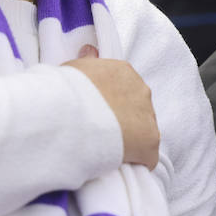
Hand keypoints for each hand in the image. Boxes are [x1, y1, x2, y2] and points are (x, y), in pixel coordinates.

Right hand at [63, 45, 160, 168]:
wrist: (71, 117)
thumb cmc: (66, 92)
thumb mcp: (72, 69)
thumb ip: (85, 61)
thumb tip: (90, 49)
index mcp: (123, 71)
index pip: (124, 87)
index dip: (111, 104)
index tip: (98, 113)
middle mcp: (141, 89)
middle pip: (136, 108)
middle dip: (123, 120)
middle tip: (102, 132)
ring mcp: (148, 115)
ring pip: (143, 131)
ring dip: (130, 140)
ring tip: (109, 150)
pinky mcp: (150, 142)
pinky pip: (147, 156)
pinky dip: (136, 162)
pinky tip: (121, 166)